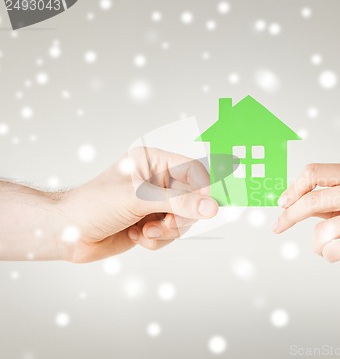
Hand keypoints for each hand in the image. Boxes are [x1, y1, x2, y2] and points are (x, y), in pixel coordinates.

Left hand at [60, 148, 218, 262]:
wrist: (67, 232)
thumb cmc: (94, 205)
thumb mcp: (139, 199)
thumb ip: (178, 202)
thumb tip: (211, 207)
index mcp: (154, 161)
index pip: (193, 171)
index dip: (203, 190)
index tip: (206, 209)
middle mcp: (158, 181)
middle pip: (193, 199)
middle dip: (179, 217)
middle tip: (164, 224)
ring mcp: (155, 203)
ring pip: (183, 220)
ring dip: (166, 231)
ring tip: (144, 232)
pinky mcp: (151, 223)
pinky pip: (170, 234)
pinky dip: (156, 240)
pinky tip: (136, 235)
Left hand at [273, 164, 339, 279]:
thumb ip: (328, 197)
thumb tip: (288, 200)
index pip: (314, 172)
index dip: (293, 188)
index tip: (283, 203)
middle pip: (310, 200)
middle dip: (289, 216)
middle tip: (277, 226)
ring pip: (320, 232)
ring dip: (319, 243)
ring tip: (337, 244)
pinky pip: (330, 250)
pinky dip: (330, 255)